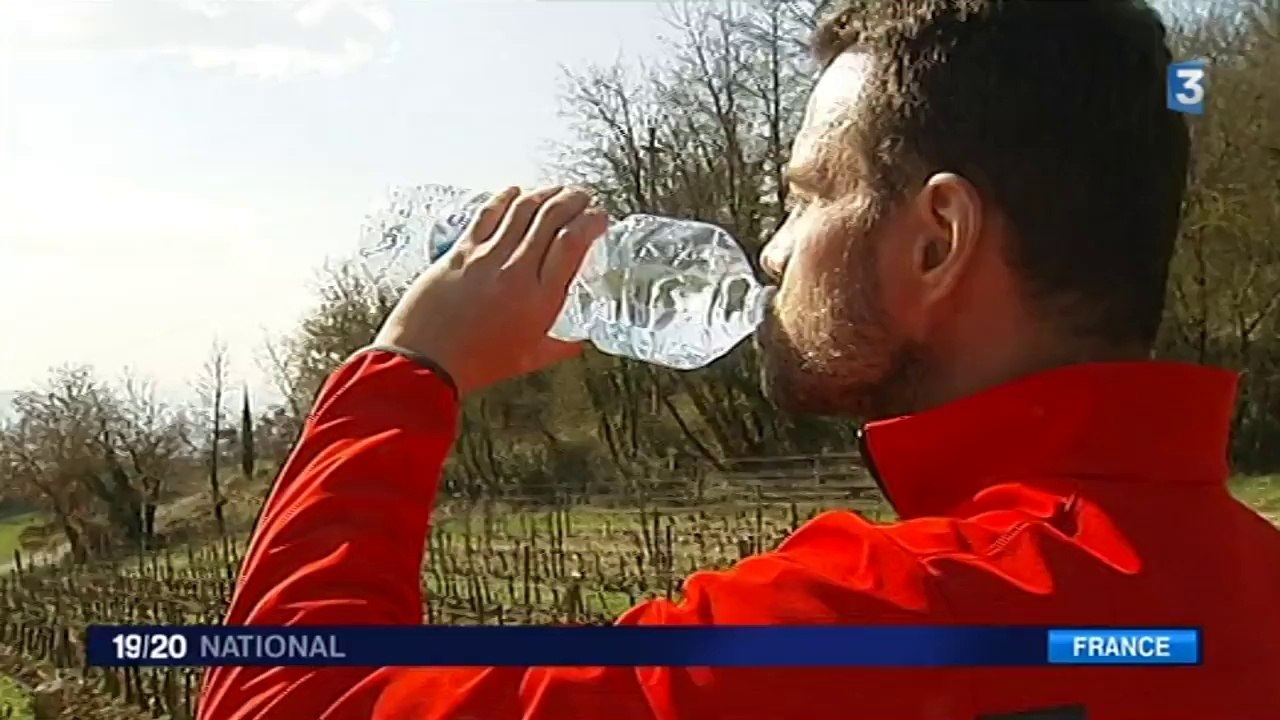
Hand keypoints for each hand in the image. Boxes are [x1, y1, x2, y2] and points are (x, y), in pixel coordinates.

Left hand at [374, 185, 606, 396]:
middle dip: (572, 200)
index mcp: (540, 299)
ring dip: (544, 194)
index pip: (573, 243)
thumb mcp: (528, 359)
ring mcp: (487, 257)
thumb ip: (558, 347)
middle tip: (583, 197)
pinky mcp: (460, 252)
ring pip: (522, 210)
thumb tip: (578, 343)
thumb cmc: (475, 365)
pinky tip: (515, 192)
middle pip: (551, 218)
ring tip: (557, 191)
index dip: (591, 221)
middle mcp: (516, 271)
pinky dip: (505, 199)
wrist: (424, 362)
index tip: (599, 217)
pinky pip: (488, 215)